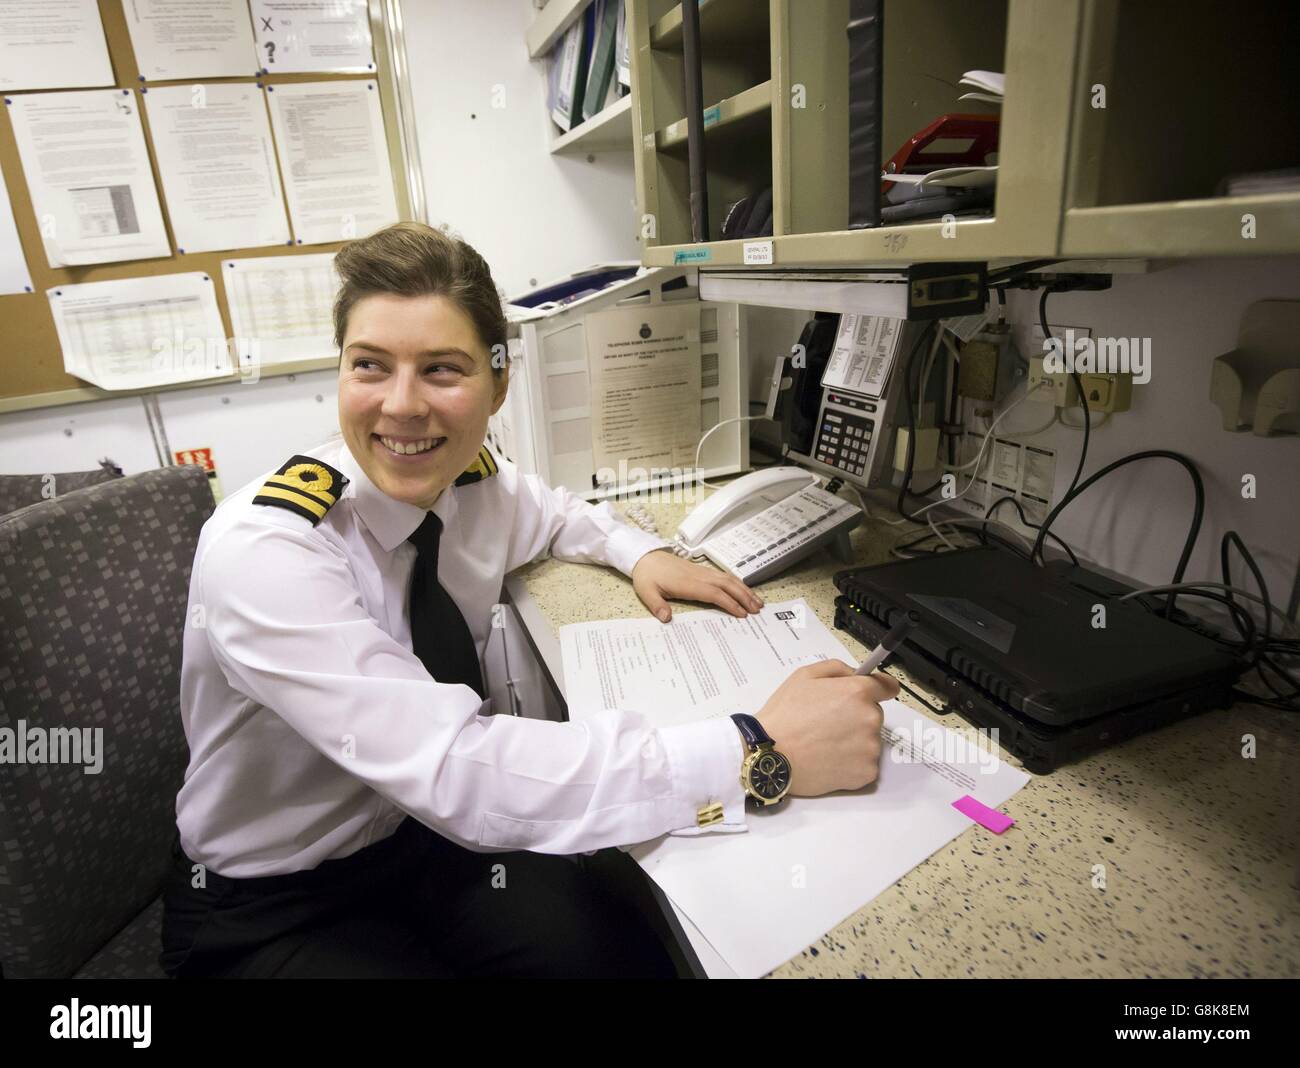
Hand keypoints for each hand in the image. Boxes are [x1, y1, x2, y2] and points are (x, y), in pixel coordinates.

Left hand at [632, 549, 762, 622]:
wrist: (645, 557)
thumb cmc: (647, 576)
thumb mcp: (647, 592)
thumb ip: (657, 605)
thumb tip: (666, 618)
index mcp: (687, 583)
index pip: (714, 593)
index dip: (729, 603)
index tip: (742, 614)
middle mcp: (699, 576)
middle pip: (727, 585)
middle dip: (744, 597)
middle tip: (758, 610)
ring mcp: (702, 572)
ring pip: (728, 579)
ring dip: (744, 590)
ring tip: (757, 602)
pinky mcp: (702, 571)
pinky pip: (723, 576)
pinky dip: (737, 584)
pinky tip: (744, 590)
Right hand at [754, 659, 899, 795]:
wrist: (771, 755)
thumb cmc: (784, 717)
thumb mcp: (804, 676)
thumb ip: (837, 668)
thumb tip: (856, 674)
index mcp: (857, 692)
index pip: (887, 686)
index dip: (878, 688)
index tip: (876, 692)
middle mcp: (869, 718)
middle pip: (874, 714)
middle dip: (856, 716)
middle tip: (828, 723)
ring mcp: (870, 748)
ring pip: (869, 740)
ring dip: (854, 740)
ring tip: (825, 743)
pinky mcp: (866, 772)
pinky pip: (865, 763)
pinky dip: (851, 762)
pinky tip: (829, 759)